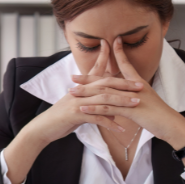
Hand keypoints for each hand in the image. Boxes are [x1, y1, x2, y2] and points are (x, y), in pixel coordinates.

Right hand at [22, 39, 142, 145]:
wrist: (44, 128)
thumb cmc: (62, 119)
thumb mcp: (81, 110)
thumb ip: (97, 108)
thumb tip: (115, 113)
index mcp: (81, 87)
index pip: (97, 71)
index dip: (107, 60)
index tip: (120, 54)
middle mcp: (80, 91)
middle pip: (106, 84)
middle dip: (124, 84)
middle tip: (141, 86)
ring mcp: (77, 102)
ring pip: (104, 98)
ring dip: (122, 101)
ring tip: (136, 104)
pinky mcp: (75, 114)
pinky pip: (97, 117)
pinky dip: (110, 123)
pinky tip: (121, 129)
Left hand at [71, 37, 184, 150]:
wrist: (171, 124)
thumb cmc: (159, 114)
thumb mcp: (146, 101)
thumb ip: (134, 95)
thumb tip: (125, 94)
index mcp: (138, 83)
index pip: (125, 64)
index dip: (117, 53)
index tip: (107, 43)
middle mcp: (133, 87)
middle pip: (107, 79)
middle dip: (88, 78)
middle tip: (72, 77)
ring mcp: (131, 98)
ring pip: (104, 93)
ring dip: (87, 92)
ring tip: (72, 92)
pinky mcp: (130, 110)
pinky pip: (109, 109)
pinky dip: (95, 108)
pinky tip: (83, 108)